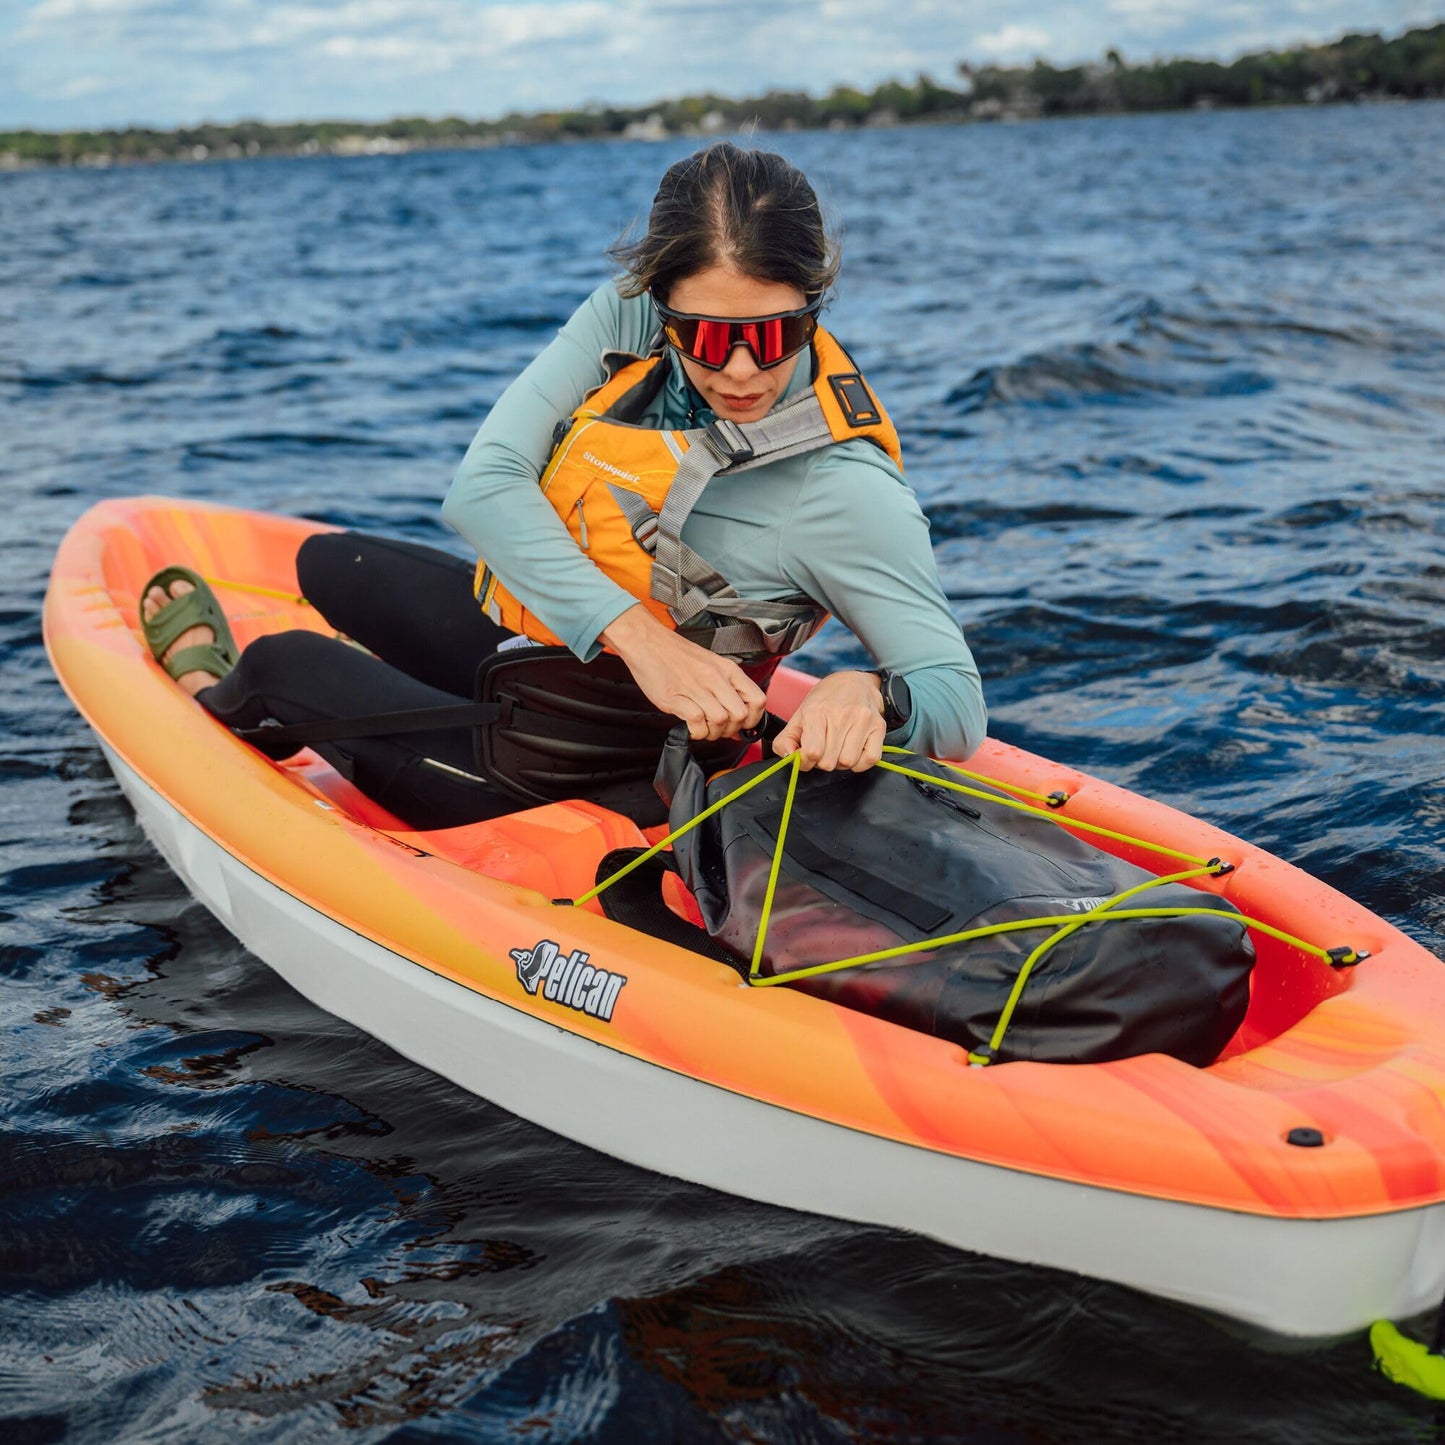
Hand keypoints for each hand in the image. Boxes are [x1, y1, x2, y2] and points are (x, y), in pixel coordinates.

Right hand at [601, 604, 765, 740]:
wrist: (647, 641)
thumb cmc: (676, 654)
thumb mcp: (711, 664)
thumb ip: (727, 686)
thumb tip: (739, 714)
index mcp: (727, 670)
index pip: (757, 699)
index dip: (753, 719)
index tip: (743, 725)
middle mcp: (714, 678)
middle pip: (739, 715)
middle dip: (731, 730)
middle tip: (719, 729)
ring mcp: (695, 687)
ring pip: (719, 720)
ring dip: (713, 733)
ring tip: (703, 728)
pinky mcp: (675, 697)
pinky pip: (696, 722)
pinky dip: (696, 731)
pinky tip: (690, 726)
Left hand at [771, 670, 885, 771]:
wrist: (854, 682)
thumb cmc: (825, 701)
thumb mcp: (799, 715)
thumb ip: (786, 739)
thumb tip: (788, 757)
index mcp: (816, 711)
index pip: (812, 752)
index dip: (806, 761)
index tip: (807, 756)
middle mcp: (841, 715)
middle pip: (829, 762)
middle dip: (822, 762)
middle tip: (824, 749)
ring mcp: (862, 720)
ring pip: (848, 762)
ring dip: (841, 763)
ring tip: (839, 749)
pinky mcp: (879, 726)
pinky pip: (871, 759)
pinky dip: (861, 763)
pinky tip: (854, 752)